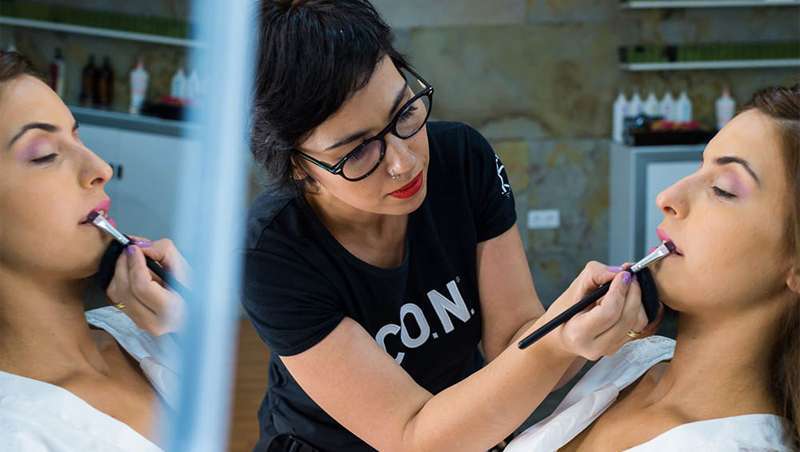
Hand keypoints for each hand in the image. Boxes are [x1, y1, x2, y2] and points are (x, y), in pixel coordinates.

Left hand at [106, 237, 189, 334]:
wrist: (194, 308)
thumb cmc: (192, 288)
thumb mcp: (184, 266)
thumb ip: (163, 250)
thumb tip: (139, 245)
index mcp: (173, 310)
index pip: (143, 287)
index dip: (136, 264)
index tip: (135, 248)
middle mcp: (155, 322)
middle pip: (126, 289)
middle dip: (124, 264)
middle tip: (129, 250)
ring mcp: (142, 324)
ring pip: (117, 294)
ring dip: (120, 272)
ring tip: (132, 261)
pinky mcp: (134, 321)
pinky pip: (116, 298)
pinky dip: (120, 282)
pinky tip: (132, 275)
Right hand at [543, 261, 660, 360]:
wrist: (562, 333)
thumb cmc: (566, 309)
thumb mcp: (575, 287)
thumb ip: (595, 274)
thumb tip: (619, 272)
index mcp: (578, 333)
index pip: (608, 313)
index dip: (619, 291)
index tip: (623, 274)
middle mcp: (595, 346)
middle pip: (626, 318)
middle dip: (633, 292)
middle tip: (630, 276)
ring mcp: (610, 349)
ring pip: (637, 323)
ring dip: (637, 300)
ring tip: (627, 287)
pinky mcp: (621, 347)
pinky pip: (639, 326)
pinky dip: (638, 308)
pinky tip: (627, 299)